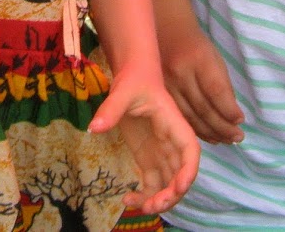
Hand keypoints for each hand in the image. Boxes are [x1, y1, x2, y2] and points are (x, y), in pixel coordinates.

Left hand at [89, 65, 200, 214]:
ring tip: (139, 207)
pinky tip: (128, 199)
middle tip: (152, 206)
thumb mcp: (124, 91)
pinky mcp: (149, 159)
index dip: (188, 171)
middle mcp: (172, 144)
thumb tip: (94, 128)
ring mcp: (161, 154)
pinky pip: (152, 183)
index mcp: (174, 125)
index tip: (178, 188)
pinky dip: (145, 195)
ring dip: (159, 200)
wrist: (132, 77)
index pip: (190, 151)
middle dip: (171, 194)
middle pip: (180, 175)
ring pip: (167, 184)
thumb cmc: (135, 80)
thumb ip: (111, 109)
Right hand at [160, 21, 244, 144]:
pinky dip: (194, 129)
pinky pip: (178, 117)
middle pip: (203, 108)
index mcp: (198, 59)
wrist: (164, 30)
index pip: (216, 91)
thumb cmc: (195, 44)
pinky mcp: (158, 94)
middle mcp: (180, 73)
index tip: (240, 121)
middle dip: (223, 127)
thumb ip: (222, 84)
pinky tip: (207, 136)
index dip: (229, 110)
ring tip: (226, 140)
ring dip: (210, 132)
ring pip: (190, 117)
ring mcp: (166, 85)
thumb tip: (232, 115)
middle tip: (238, 137)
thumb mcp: (214, 57)